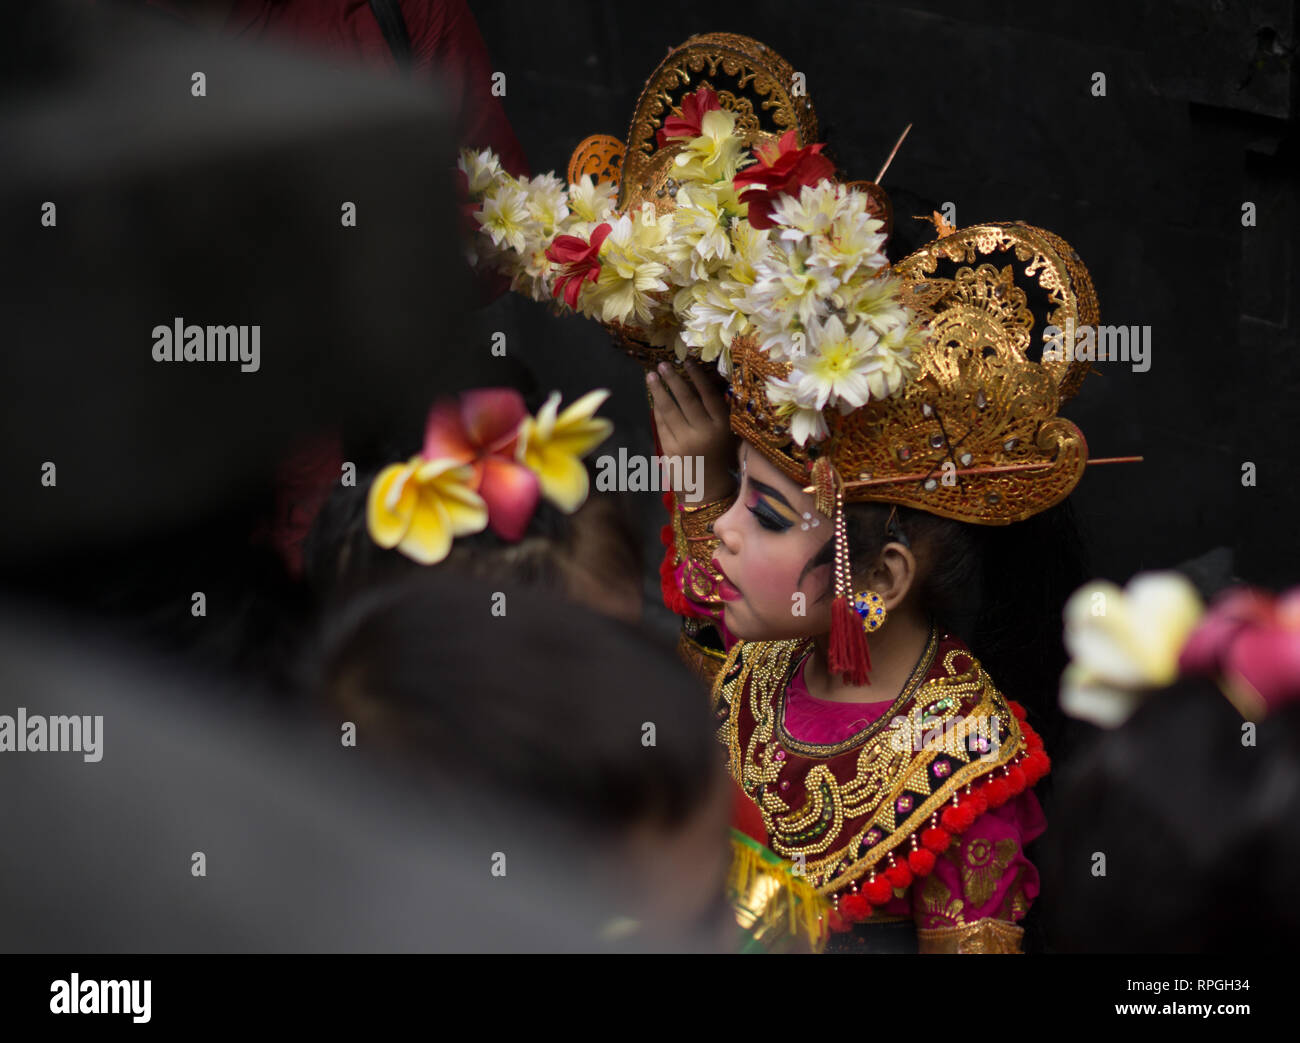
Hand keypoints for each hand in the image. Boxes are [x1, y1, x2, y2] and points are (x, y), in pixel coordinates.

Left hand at [647, 358, 736, 502]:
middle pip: (686, 399)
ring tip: (652, 377)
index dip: (697, 377)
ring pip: (669, 411)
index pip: (708, 395)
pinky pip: (662, 425)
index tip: (686, 361)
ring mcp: (686, 442)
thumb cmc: (720, 456)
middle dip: (673, 380)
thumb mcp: (726, 433)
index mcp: (722, 426)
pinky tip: (654, 399)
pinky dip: (657, 411)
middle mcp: (705, 432)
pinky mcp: (671, 450)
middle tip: (662, 365)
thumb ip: (715, 412)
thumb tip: (695, 383)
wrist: (710, 489)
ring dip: (659, 391)